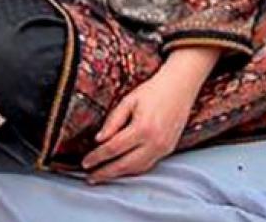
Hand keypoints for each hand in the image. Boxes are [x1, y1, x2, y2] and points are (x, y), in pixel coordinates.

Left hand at [82, 48, 218, 183]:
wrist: (180, 87)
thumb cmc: (152, 91)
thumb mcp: (128, 101)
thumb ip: (112, 121)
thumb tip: (98, 140)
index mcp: (142, 128)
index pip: (113, 148)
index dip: (97, 157)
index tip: (85, 163)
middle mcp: (155, 142)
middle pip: (125, 165)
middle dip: (105, 173)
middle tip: (89, 177)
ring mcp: (163, 148)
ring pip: (137, 169)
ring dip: (118, 175)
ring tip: (102, 176)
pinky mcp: (168, 150)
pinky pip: (148, 165)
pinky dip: (132, 170)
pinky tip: (121, 170)